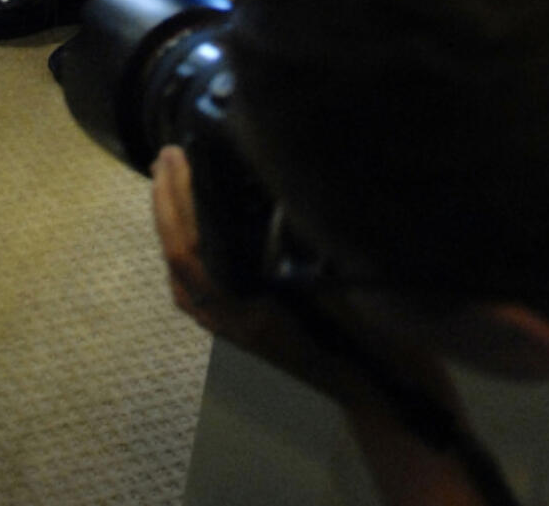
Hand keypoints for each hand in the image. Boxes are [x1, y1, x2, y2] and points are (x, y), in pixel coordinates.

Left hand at [150, 146, 489, 504]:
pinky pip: (199, 291)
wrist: (382, 392)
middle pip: (179, 261)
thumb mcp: (341, 277)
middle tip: (166, 156)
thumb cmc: (369, 338)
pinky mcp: (245, 331)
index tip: (178, 156)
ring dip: (173, 228)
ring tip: (171, 182)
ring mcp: (236, 332)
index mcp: (251, 310)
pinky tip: (196, 231)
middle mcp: (234, 323)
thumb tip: (277, 187)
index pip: (191, 253)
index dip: (177, 203)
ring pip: (184, 277)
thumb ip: (301, 236)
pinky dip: (189, 255)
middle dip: (166, 206)